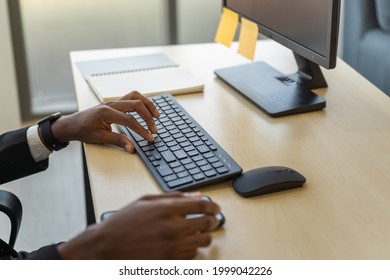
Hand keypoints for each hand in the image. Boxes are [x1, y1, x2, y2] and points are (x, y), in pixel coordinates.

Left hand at [51, 91, 159, 152]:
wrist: (72, 125)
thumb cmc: (83, 131)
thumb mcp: (99, 138)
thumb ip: (118, 141)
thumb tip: (132, 148)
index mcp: (107, 112)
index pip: (130, 120)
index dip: (142, 130)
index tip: (150, 138)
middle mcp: (112, 104)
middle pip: (137, 105)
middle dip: (148, 117)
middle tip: (154, 130)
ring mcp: (114, 102)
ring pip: (135, 96)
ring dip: (148, 105)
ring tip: (156, 115)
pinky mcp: (115, 103)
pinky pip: (132, 98)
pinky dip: (142, 103)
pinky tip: (147, 111)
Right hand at [57, 192, 220, 258]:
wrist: (107, 245)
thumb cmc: (124, 222)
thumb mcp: (146, 201)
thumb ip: (173, 197)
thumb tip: (195, 195)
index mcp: (167, 209)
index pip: (201, 206)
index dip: (213, 206)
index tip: (216, 208)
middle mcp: (172, 228)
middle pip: (206, 224)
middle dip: (212, 221)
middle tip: (211, 220)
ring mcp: (172, 246)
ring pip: (203, 242)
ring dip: (204, 236)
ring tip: (198, 232)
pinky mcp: (169, 260)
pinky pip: (191, 255)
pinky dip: (192, 249)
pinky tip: (185, 243)